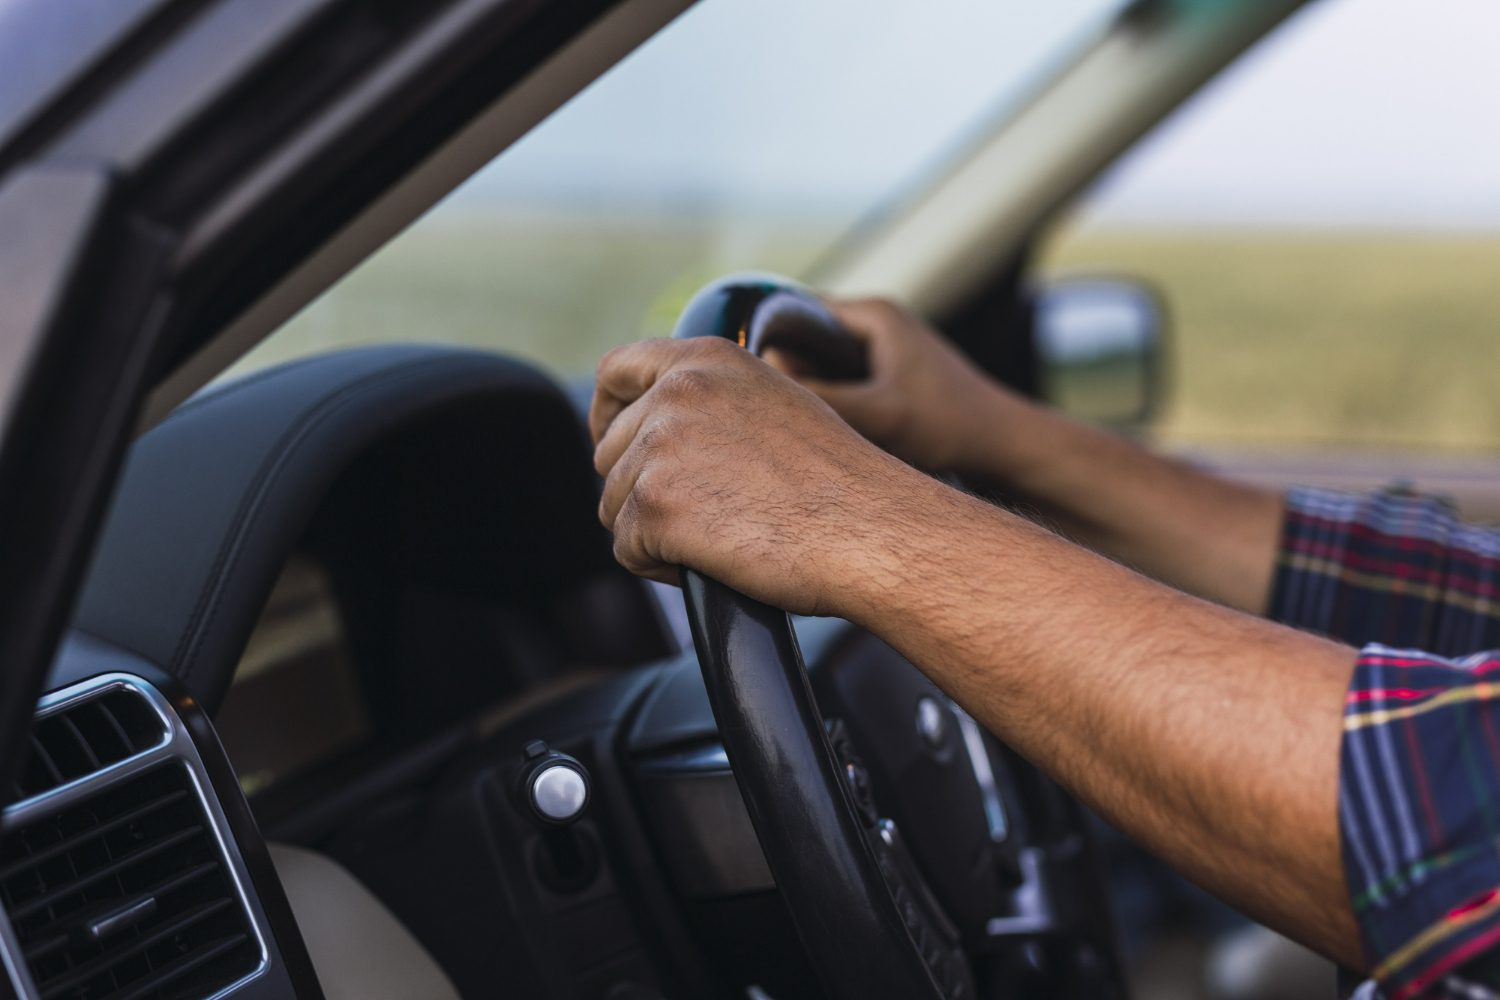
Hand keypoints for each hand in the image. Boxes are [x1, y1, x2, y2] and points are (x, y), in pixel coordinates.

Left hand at [590, 337, 940, 616]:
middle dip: (645, 491)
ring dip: (656, 533)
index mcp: (707, 359)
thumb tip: (665, 430)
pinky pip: (627, 549)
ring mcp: (660, 445)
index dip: (608, 414)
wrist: (870, 530)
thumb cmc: (840, 485)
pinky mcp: (654, 503)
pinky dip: (661, 567)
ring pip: (616, 505)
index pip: (616, 371)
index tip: (619, 444)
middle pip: (611, 452)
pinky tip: (716, 559)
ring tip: (725, 537)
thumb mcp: (775, 406)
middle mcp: (677, 392)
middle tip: (710, 514)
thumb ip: (713, 403)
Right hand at [767, 298, 1023, 473]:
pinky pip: (843, 387)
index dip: (765, 347)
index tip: (749, 386)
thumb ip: (820, 400)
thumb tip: (758, 392)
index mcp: (873, 313)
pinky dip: (832, 409)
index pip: (791, 314)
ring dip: (810, 396)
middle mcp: (878, 324)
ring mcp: (886, 351)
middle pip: (804, 343)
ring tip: (797, 430)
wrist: (1007, 448)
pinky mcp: (892, 379)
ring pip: (823, 369)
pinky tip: (828, 440)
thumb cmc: (951, 426)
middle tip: (768, 414)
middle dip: (786, 376)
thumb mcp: (878, 415)